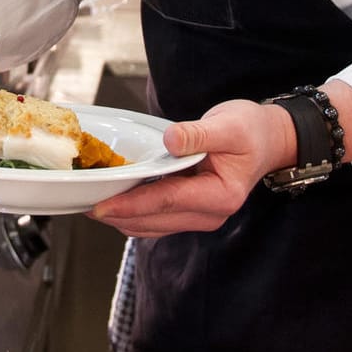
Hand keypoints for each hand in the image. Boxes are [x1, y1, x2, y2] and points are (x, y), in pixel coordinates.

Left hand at [88, 99, 295, 237]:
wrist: (268, 140)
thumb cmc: (250, 131)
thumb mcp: (228, 125)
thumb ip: (198, 134)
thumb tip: (171, 139)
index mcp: (220, 195)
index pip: (167, 201)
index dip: (131, 204)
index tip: (101, 204)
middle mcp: (210, 214)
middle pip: (154, 220)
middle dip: (118, 214)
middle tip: (84, 202)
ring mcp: (200, 217)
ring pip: (152, 226)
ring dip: (123, 217)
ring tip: (92, 202)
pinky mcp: (191, 213)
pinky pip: (157, 220)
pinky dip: (134, 213)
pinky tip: (115, 199)